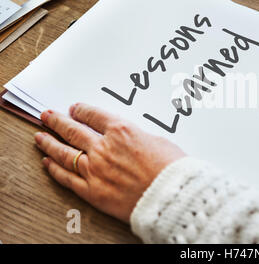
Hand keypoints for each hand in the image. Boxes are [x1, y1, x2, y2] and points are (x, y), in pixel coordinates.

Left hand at [34, 104, 184, 222]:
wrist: (172, 195)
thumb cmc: (171, 168)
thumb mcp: (157, 140)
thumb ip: (136, 137)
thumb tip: (128, 139)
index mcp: (121, 131)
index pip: (94, 115)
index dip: (82, 110)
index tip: (75, 109)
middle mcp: (104, 147)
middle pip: (73, 130)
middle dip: (57, 121)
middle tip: (47, 116)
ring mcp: (95, 169)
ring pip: (64, 152)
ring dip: (49, 143)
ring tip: (40, 137)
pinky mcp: (93, 191)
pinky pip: (67, 178)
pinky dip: (55, 169)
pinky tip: (47, 162)